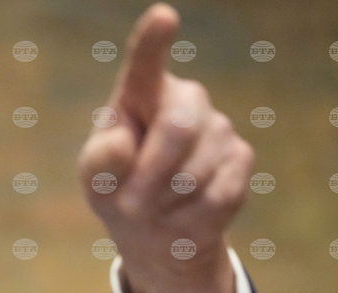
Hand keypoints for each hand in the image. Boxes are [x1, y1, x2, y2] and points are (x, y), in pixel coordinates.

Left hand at [77, 3, 253, 292]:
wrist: (155, 228)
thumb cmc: (117, 190)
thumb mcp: (95, 179)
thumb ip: (101, 162)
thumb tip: (124, 146)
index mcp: (140, 94)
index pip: (145, 64)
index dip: (153, 41)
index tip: (163, 16)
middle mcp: (185, 100)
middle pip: (177, 128)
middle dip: (150, 175)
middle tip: (129, 206)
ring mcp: (218, 126)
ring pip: (195, 172)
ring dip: (166, 203)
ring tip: (156, 206)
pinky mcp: (241, 158)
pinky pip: (218, 195)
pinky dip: (191, 217)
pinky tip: (182, 213)